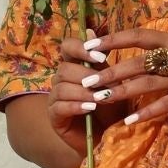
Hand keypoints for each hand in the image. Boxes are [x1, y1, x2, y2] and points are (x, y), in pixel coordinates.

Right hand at [47, 30, 112, 159]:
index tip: (99, 57)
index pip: (67, 47)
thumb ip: (102, 61)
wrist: (111, 137)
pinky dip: (75, 106)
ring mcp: (56, 98)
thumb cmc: (113, 108)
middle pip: (65, 68)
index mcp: (76, 66)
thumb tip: (90, 29)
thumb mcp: (113, 82)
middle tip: (104, 85)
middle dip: (86, 76)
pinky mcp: (54, 117)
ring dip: (83, 92)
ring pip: (61, 87)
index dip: (80, 48)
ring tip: (100, 100)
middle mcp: (62, 80)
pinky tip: (89, 109)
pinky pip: (58, 106)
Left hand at [81, 27, 167, 125]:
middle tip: (86, 81)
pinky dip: (146, 112)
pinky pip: (166, 104)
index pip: (137, 35)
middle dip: (109, 72)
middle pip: (137, 62)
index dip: (111, 39)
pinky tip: (129, 120)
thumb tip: (141, 56)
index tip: (89, 45)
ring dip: (120, 92)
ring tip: (99, 100)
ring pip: (146, 83)